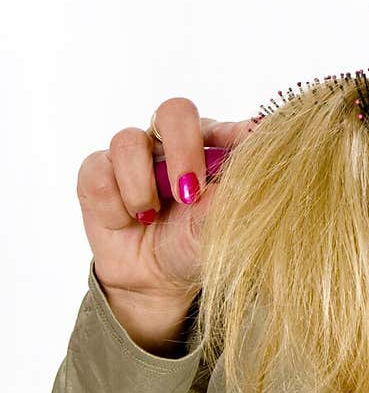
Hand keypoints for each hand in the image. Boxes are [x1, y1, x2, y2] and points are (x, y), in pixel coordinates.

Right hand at [78, 97, 252, 303]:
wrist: (152, 280)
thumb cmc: (192, 245)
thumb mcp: (217, 228)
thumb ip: (231, 197)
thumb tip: (246, 173)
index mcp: (210, 146)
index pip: (225, 123)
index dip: (234, 133)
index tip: (242, 155)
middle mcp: (170, 141)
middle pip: (174, 112)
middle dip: (182, 149)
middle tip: (188, 192)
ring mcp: (133, 153)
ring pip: (127, 142)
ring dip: (141, 186)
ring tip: (151, 216)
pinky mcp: (97, 172)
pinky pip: (98, 175)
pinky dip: (114, 206)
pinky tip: (126, 222)